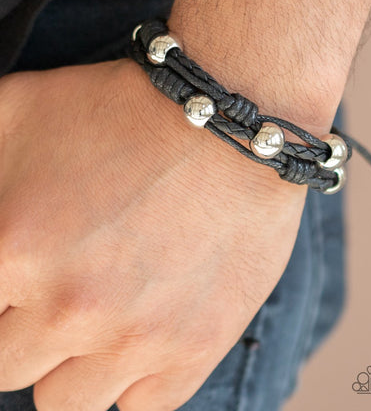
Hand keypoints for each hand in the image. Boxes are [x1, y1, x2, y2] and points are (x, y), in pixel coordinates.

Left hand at [0, 58, 306, 410]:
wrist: (227, 121)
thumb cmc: (120, 108)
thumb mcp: (15, 109)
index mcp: (15, 249)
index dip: (0, 291)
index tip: (18, 281)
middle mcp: (70, 307)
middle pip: (8, 366)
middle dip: (24, 326)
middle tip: (58, 284)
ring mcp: (136, 338)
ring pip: (65, 403)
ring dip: (74, 361)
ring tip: (100, 308)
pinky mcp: (193, 349)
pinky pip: (138, 407)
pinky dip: (131, 379)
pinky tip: (140, 330)